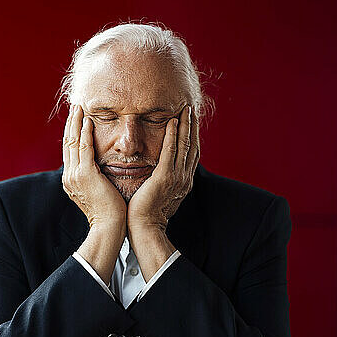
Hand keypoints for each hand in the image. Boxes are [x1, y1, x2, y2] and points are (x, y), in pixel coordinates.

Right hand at [62, 105, 126, 228]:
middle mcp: (69, 176)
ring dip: (76, 123)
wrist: (109, 227)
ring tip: (79, 108)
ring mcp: (75, 175)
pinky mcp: (85, 174)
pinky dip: (84, 133)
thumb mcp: (97, 192)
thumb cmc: (109, 212)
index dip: (72, 133)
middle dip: (71, 123)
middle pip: (67, 143)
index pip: (70, 151)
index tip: (76, 119)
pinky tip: (88, 121)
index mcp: (71, 180)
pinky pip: (83, 148)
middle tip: (75, 107)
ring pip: (72, 142)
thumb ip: (95, 178)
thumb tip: (99, 170)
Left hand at [127, 104, 199, 232]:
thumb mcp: (159, 194)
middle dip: (192, 126)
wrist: (144, 228)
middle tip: (191, 109)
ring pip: (184, 146)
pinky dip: (173, 136)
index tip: (190, 121)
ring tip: (185, 110)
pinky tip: (172, 122)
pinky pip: (170, 152)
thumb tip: (158, 175)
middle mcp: (184, 178)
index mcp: (183, 182)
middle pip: (192, 146)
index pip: (191, 154)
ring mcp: (176, 177)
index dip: (192, 136)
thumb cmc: (146, 214)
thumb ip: (162, 182)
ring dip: (185, 126)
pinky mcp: (165, 177)